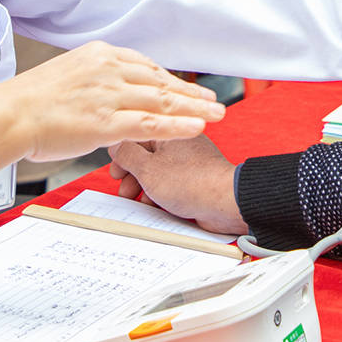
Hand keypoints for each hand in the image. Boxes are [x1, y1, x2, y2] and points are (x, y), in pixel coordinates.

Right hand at [0, 42, 223, 165]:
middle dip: (190, 92)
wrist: (6, 115)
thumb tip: (102, 92)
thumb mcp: (65, 76)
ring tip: (217, 114)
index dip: (170, 79)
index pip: (145, 65)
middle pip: (160, 81)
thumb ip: (90, 80)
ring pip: (162, 101)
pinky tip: (197, 127)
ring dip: (194, 108)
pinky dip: (179, 125)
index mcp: (98, 55)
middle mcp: (108, 70)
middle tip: (214, 99)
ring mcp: (109, 95)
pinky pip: (152, 124)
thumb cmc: (27, 102)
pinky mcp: (107, 122)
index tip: (185, 87)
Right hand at [107, 135, 246, 234]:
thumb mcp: (148, 168)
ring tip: (141, 201)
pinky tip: (157, 207)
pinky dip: (161, 196)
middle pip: (147, 158)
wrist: (225, 203)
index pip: (138, 138)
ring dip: (145, 189)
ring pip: (158, 174)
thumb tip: (116, 144)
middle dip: (132, 177)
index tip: (116, 172)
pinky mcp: (196, 182)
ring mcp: (189, 165)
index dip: (122, 157)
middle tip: (125, 190)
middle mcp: (181, 147)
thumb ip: (127, 155)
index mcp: (170, 135)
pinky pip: (172, 187)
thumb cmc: (192, 182)